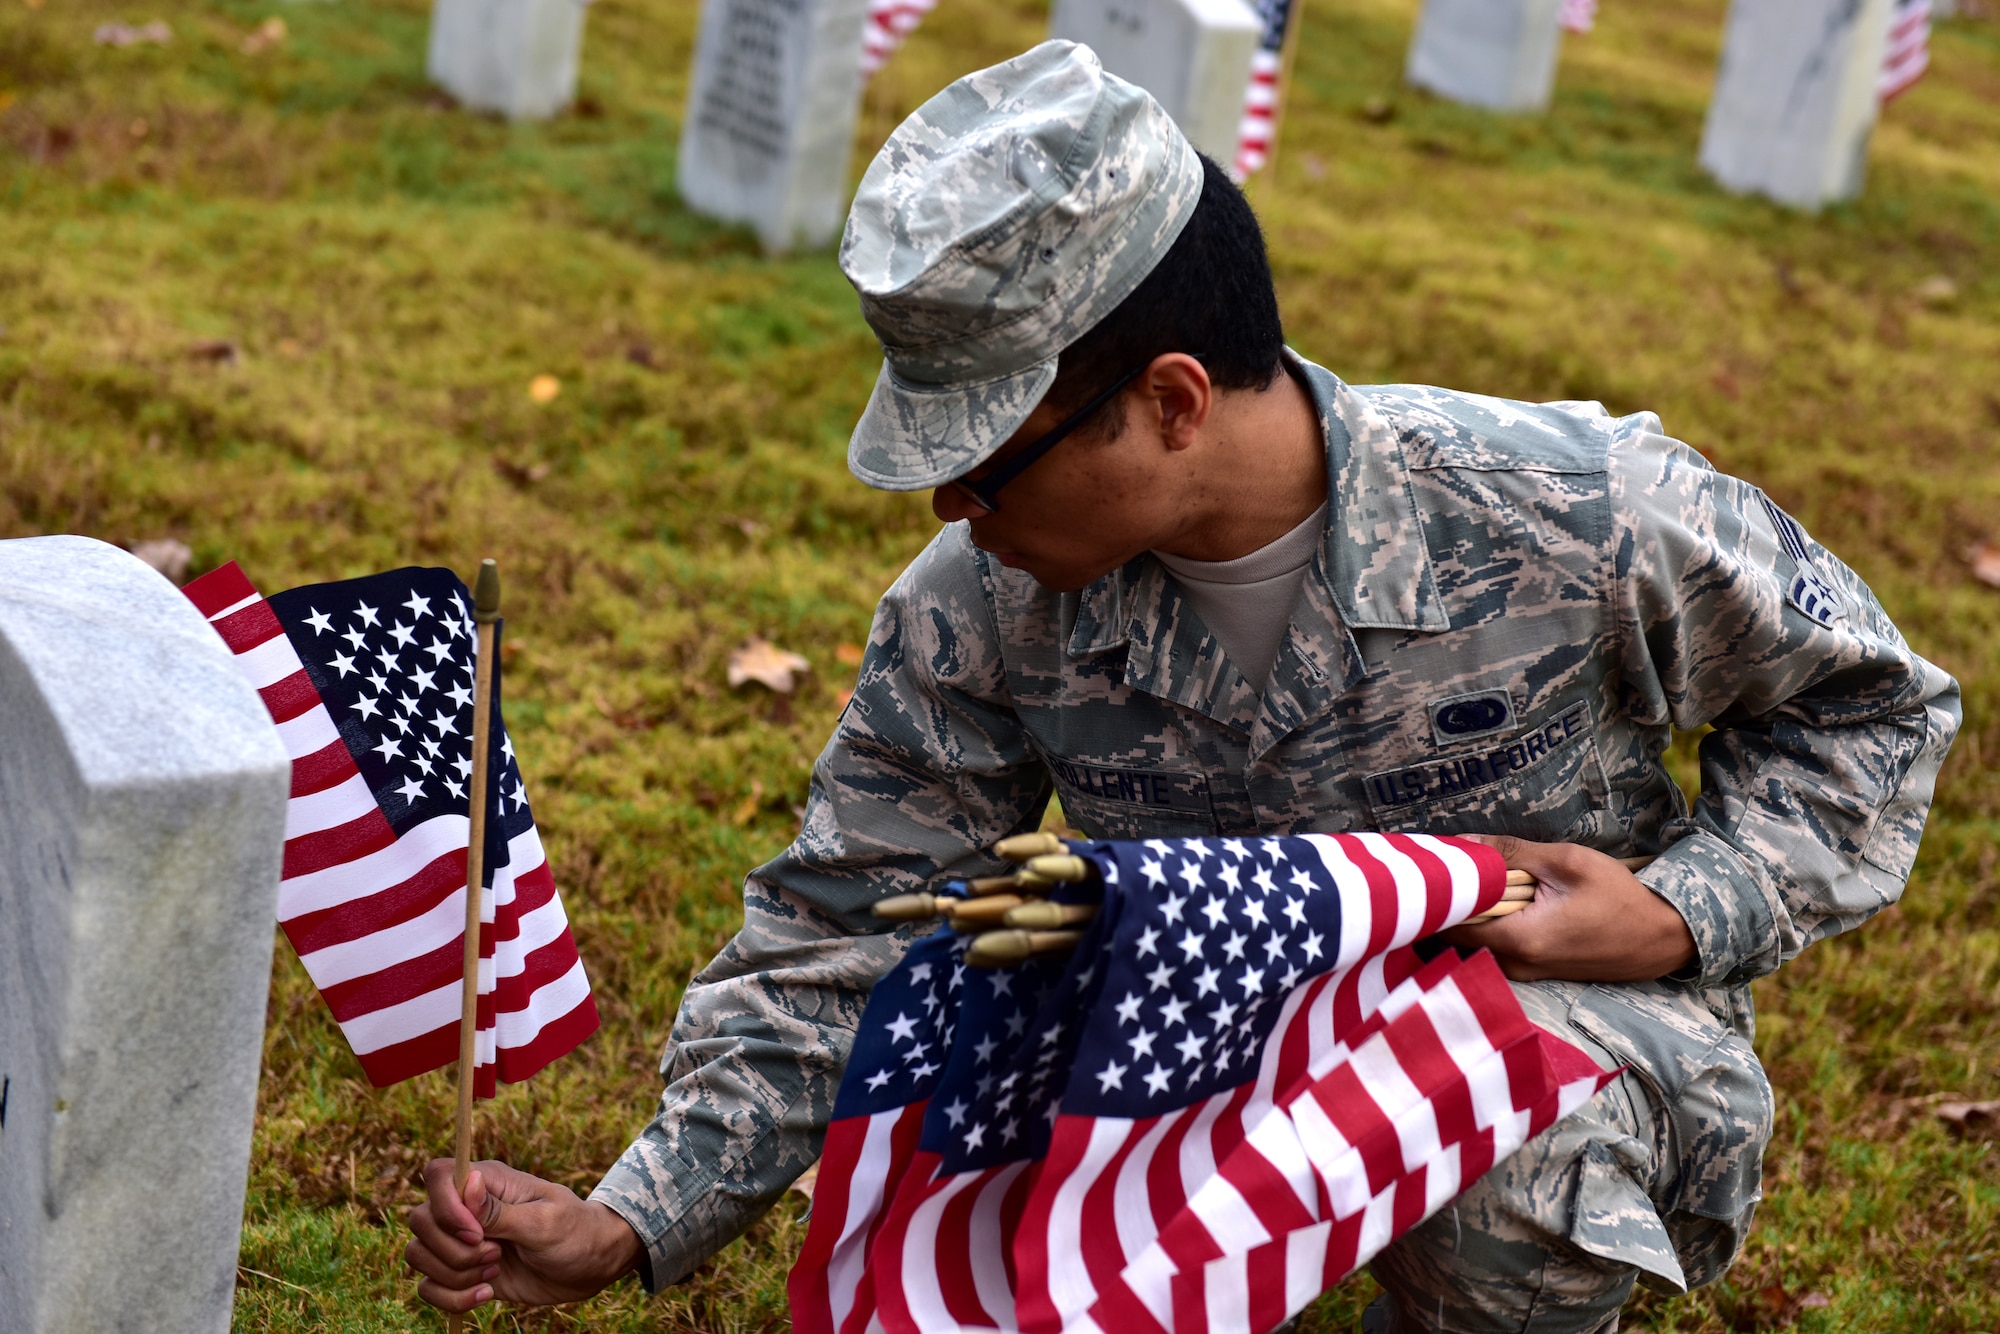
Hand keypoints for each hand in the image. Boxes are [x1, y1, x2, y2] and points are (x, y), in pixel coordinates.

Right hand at [404, 1159, 642, 1313]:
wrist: (588, 1266)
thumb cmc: (574, 1233)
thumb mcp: (545, 1222)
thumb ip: (502, 1210)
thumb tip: (471, 1182)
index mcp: (489, 1182)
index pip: (438, 1175)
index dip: (445, 1207)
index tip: (477, 1234)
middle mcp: (467, 1208)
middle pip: (420, 1220)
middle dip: (453, 1249)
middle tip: (496, 1255)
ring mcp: (460, 1241)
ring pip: (418, 1255)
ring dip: (454, 1275)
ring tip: (494, 1272)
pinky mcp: (460, 1272)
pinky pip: (427, 1287)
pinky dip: (451, 1298)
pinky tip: (485, 1293)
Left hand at [1439, 835, 1696, 982]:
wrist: (1663, 937)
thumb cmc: (1619, 897)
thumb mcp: (1567, 863)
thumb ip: (1510, 853)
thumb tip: (1461, 842)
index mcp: (1519, 940)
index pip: (1450, 924)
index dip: (1436, 896)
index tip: (1432, 868)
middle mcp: (1516, 965)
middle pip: (1457, 936)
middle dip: (1450, 903)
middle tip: (1448, 869)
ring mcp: (1525, 973)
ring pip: (1476, 942)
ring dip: (1471, 913)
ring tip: (1475, 880)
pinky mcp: (1535, 972)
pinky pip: (1496, 947)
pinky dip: (1490, 924)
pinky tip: (1499, 899)